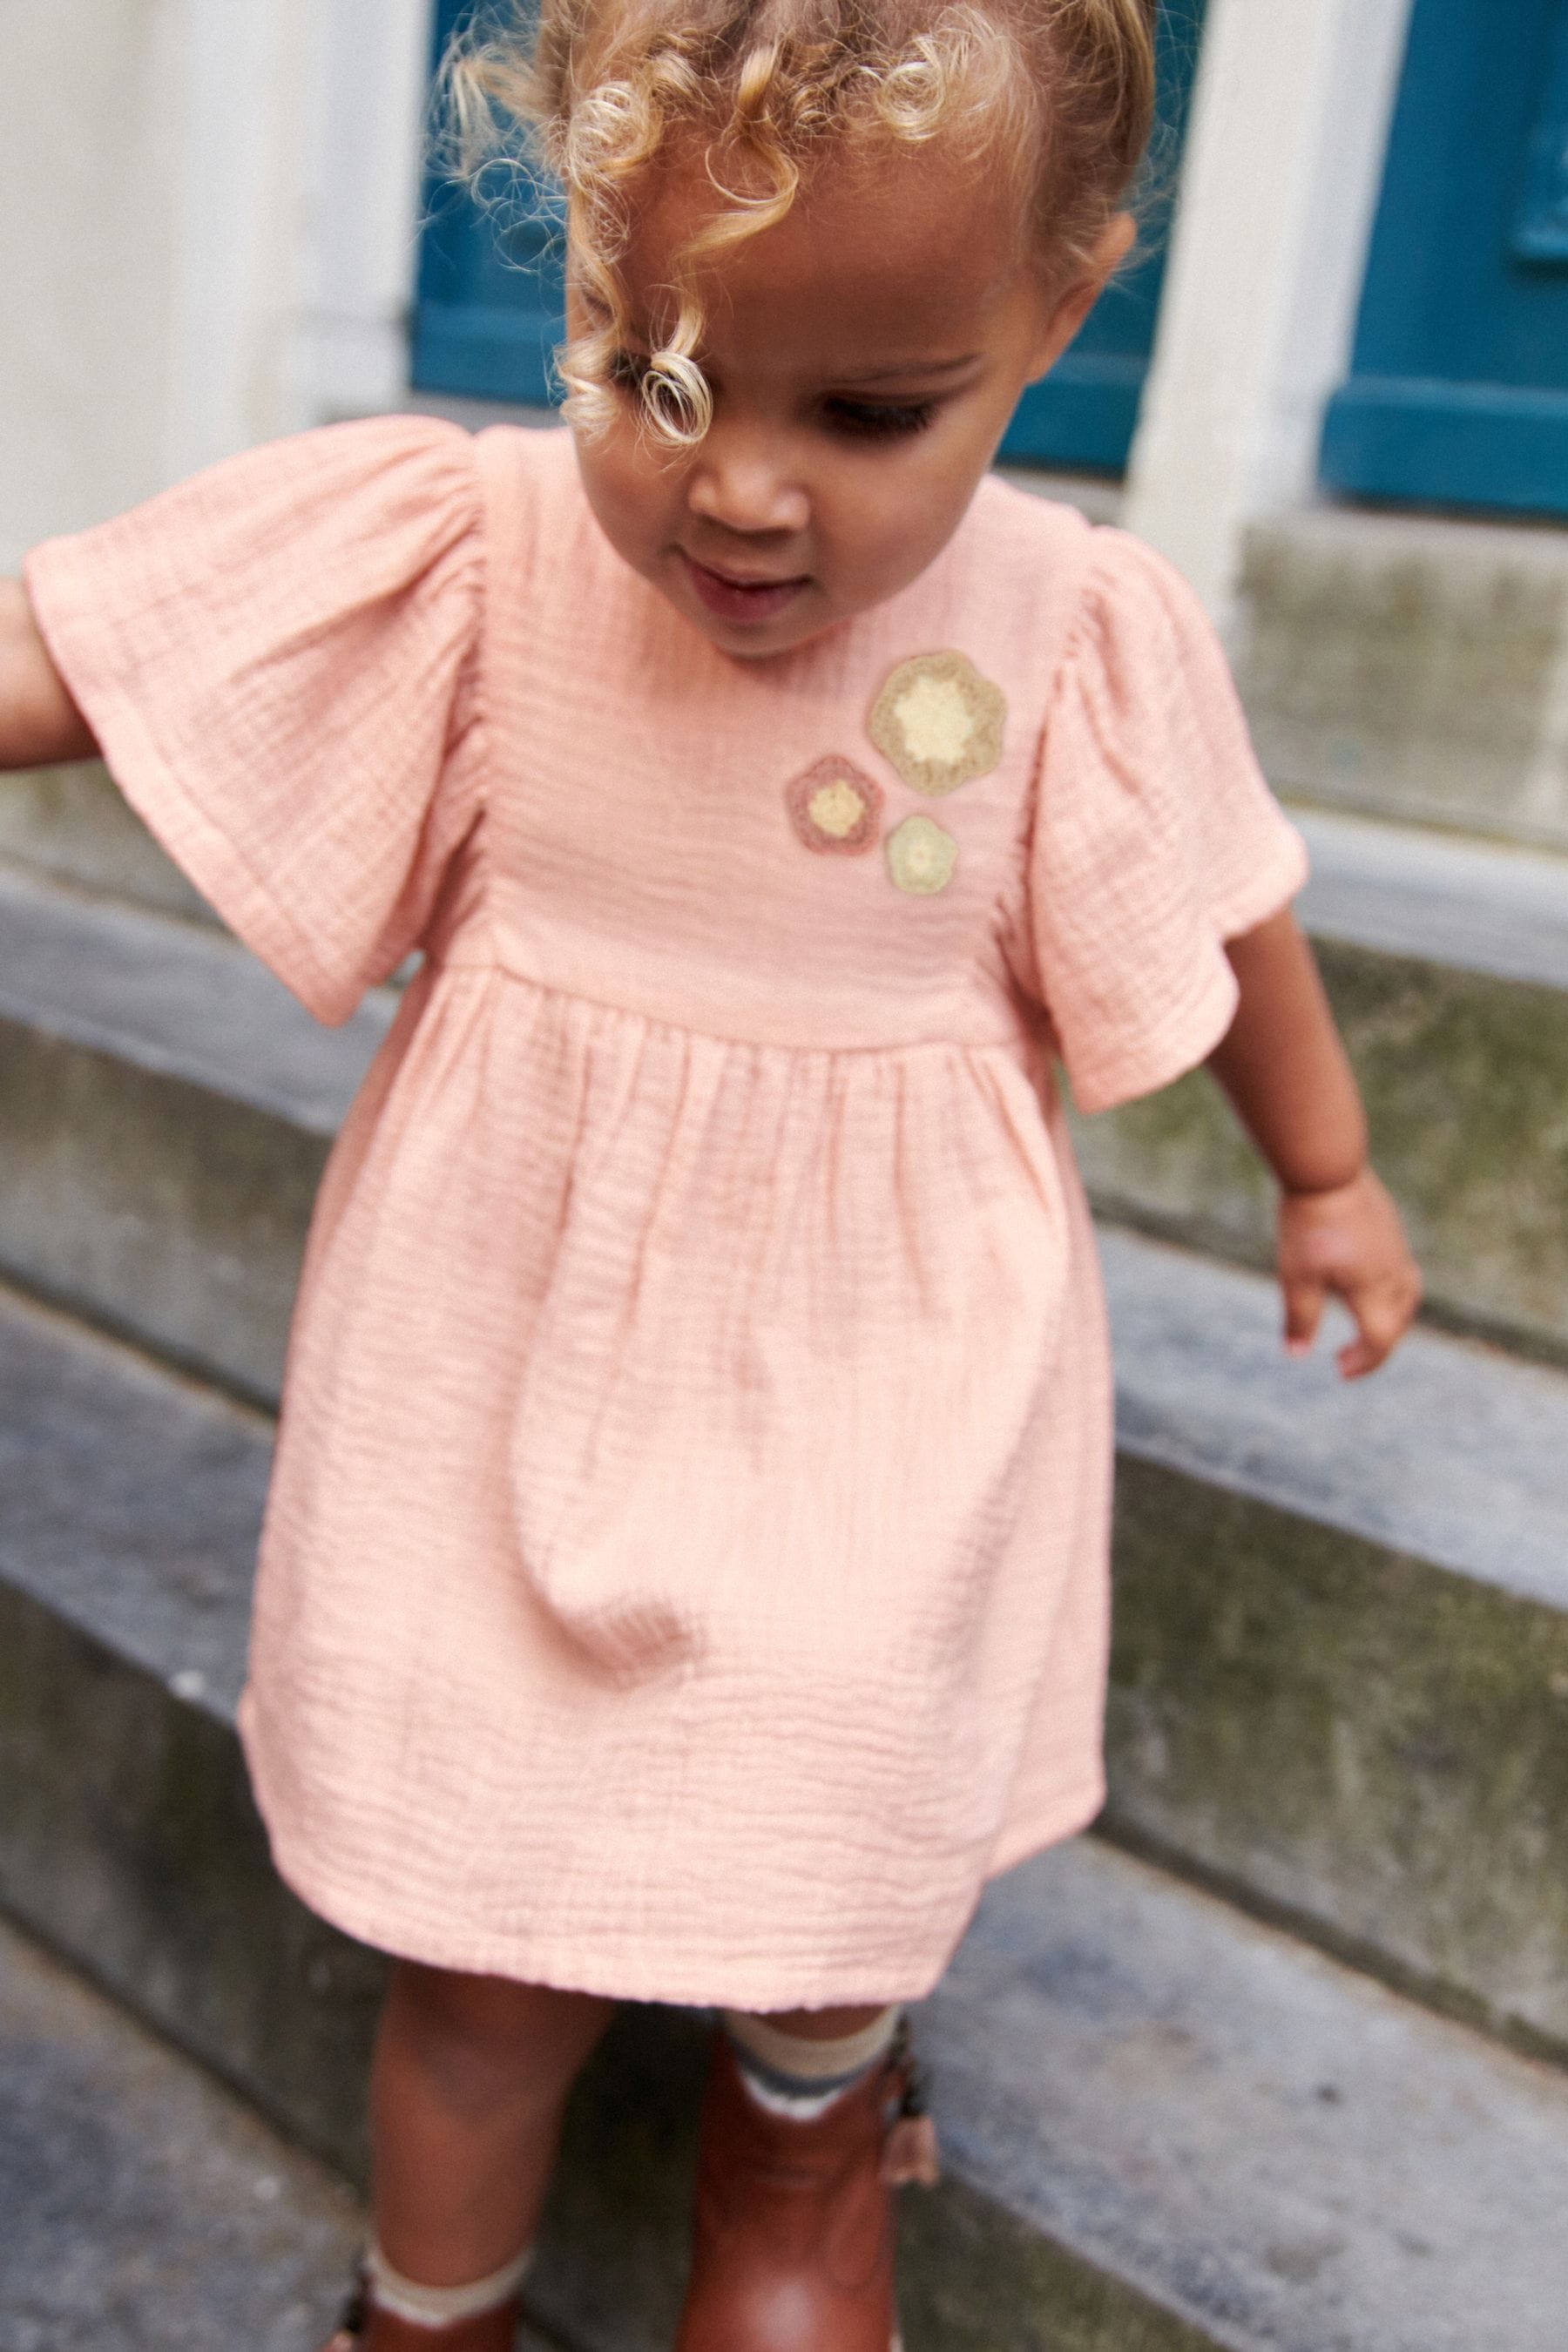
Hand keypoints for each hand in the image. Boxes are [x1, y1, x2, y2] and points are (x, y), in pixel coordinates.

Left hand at [1277, 1167, 1421, 1379]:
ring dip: (1390, 1320)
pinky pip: (1402, 1272)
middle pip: (1398, 1323)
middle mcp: (1392, 1273)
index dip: (1363, 1362)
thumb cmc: (1308, 1225)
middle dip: (1377, 1346)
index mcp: (1373, 1290)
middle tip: (1348, 1357)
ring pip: (1407, 1297)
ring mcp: (1396, 1249)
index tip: (1340, 1371)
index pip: (1381, 1340)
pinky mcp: (1391, 1230)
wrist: (1326, 1170)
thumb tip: (1297, 1356)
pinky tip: (1365, 1285)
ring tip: (1366, 1326)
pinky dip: (1391, 1293)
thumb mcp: (1296, 1277)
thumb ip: (1300, 1318)